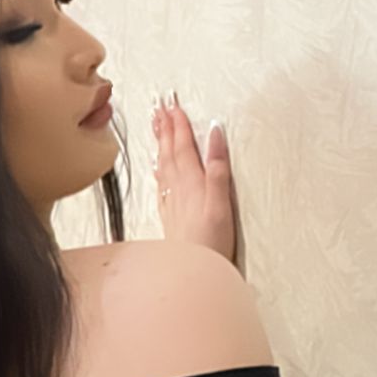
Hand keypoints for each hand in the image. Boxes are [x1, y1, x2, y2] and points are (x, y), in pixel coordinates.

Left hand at [153, 91, 238, 268]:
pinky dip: (160, 169)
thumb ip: (217, 168)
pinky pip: (162, 184)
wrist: (192, 271)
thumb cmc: (211, 242)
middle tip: (160, 107)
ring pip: (163, 165)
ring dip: (160, 144)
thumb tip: (215, 134)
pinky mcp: (171, 216)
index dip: (179, 125)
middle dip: (166, 129)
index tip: (174, 105)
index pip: (184, 147)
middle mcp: (179, 190)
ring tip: (156, 127)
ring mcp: (172, 203)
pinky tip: (157, 166)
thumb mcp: (221, 203)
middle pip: (170, 152)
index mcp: (192, 183)